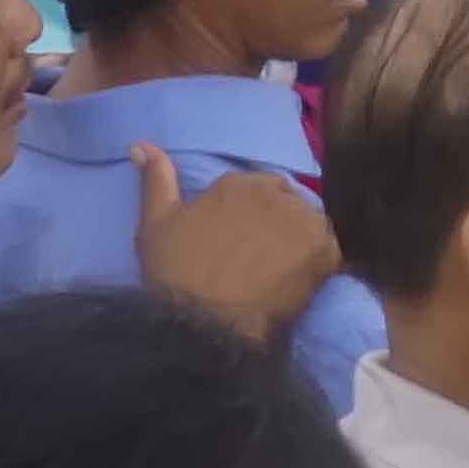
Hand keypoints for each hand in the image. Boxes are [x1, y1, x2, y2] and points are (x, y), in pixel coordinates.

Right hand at [133, 147, 337, 342]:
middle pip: (286, 205)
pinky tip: (299, 284)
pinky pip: (328, 252)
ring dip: (299, 244)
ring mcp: (303, 221)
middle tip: (260, 261)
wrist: (202, 324)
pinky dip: (317, 265)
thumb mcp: (155, 223)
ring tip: (280, 274)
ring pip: (309, 226)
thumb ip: (156, 179)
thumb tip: (139, 143)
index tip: (240, 243)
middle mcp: (276, 193)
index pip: (258, 190)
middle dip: (277, 227)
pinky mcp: (323, 253)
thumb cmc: (175, 274)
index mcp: (239, 183)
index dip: (251, 217)